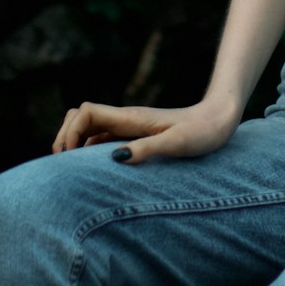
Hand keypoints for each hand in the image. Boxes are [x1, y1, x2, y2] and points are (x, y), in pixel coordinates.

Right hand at [52, 98, 239, 164]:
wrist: (221, 118)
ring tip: (73, 173)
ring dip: (76, 145)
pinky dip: (90, 152)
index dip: (70, 130)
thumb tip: (116, 158)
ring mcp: (129, 128)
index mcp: (131, 118)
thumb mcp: (177, 143)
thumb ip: (148, 148)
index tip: (70, 157)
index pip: (86, 111)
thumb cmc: (203, 131)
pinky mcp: (136, 137)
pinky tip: (94, 172)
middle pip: (80, 116)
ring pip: (89, 128)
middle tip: (64, 166)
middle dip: (65, 136)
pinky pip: (103, 140)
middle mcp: (126, 120)